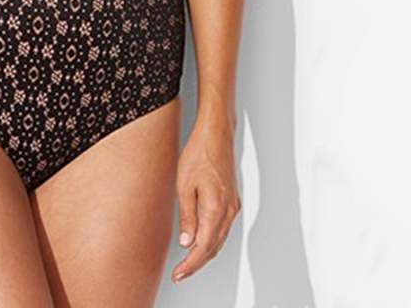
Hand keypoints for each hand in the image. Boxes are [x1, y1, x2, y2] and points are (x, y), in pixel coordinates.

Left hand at [172, 114, 240, 282]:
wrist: (216, 135)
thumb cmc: (199, 154)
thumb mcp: (184, 185)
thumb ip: (187, 216)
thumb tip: (187, 242)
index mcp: (215, 209)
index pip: (203, 248)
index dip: (190, 265)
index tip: (178, 274)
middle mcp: (228, 211)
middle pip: (213, 248)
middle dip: (196, 263)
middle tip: (179, 272)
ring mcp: (232, 206)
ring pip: (219, 239)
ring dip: (204, 253)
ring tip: (187, 262)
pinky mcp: (232, 201)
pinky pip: (222, 228)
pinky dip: (212, 239)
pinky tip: (200, 240)